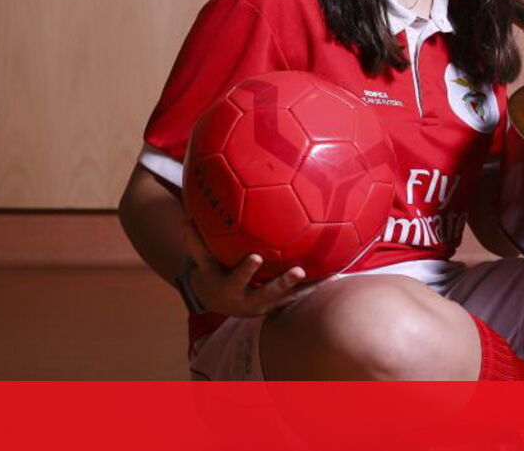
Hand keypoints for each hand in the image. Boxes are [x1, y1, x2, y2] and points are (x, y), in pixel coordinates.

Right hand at [182, 221, 318, 316]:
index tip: (256, 257)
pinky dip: (317, 285)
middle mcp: (250, 301)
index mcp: (231, 289)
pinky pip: (300, 295)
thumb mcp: (202, 261)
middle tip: (298, 270)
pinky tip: (338, 272)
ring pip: (290, 297)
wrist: (221, 302)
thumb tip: (185, 218)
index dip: (246, 270)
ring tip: (331, 275)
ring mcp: (268, 305)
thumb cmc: (213, 273)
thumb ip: (196, 242)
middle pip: (269, 293)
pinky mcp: (281, 304)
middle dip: (283, 284)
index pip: (237, 279)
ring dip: (309, 288)